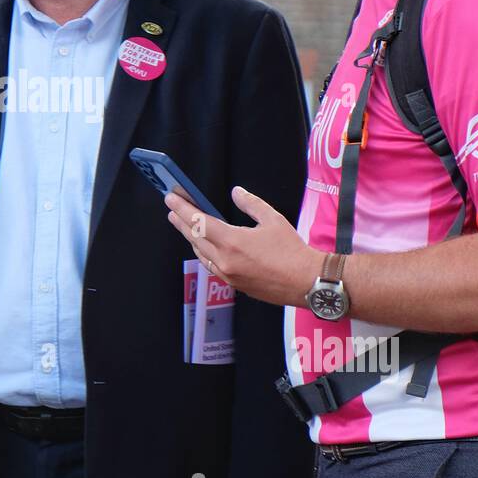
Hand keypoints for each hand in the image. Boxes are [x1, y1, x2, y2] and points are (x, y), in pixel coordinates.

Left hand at [165, 185, 322, 306]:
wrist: (306, 282)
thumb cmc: (292, 251)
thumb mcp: (273, 219)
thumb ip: (251, 204)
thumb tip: (236, 192)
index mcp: (232, 243)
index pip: (198, 222)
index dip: (182, 208)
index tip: (171, 198)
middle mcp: (225, 261)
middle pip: (194, 237)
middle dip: (181, 221)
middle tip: (172, 208)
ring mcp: (228, 275)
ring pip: (201, 253)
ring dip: (191, 237)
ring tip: (184, 224)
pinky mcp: (234, 285)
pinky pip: (211, 265)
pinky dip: (204, 251)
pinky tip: (204, 245)